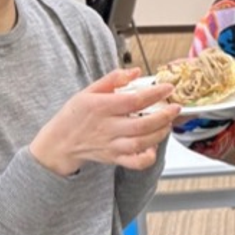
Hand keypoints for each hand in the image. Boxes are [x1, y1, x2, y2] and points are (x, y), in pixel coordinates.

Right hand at [29, 68, 180, 176]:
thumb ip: (113, 79)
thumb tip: (135, 71)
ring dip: (160, 133)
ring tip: (167, 123)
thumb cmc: (74, 115)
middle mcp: (107, 127)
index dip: (155, 94)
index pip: (133, 100)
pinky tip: (154, 145)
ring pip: (141, 143)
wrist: (59, 142)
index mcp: (101, 107)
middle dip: (164, 116)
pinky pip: (135, 162)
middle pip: (142, 124)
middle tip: (175, 108)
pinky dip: (149, 156)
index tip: (168, 88)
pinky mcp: (114, 158)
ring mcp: (111, 145)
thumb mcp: (89, 90)